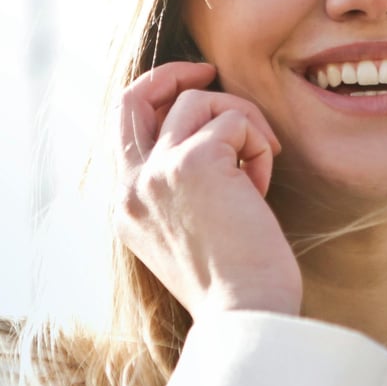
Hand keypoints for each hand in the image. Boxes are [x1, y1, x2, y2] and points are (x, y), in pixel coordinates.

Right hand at [115, 61, 301, 320]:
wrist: (246, 315)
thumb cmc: (235, 284)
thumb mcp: (189, 234)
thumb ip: (180, 189)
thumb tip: (209, 138)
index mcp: (126, 207)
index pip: (124, 128)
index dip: (156, 97)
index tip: (193, 89)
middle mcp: (131, 187)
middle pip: (134, 96)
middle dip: (173, 73)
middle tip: (210, 70)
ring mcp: (157, 172)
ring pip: (200, 102)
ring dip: (242, 124)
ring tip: (259, 170)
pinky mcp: (194, 162)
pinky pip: (236, 120)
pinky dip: (258, 145)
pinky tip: (263, 187)